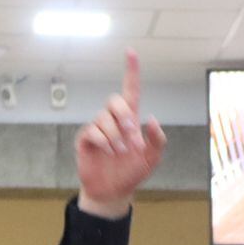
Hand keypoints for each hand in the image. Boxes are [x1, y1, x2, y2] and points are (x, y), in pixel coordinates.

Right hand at [76, 50, 167, 218]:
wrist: (114, 192)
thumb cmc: (132, 172)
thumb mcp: (153, 158)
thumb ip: (157, 139)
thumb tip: (151, 119)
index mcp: (130, 120)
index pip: (131, 90)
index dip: (131, 71)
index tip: (131, 52)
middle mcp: (113, 120)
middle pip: (114, 100)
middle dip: (124, 116)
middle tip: (132, 137)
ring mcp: (98, 129)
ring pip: (104, 118)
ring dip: (115, 136)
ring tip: (120, 152)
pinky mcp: (86, 139)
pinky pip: (93, 131)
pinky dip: (104, 142)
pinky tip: (108, 152)